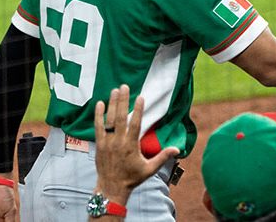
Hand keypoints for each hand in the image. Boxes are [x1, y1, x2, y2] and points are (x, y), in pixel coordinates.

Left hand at [94, 85, 179, 200]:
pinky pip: (98, 127)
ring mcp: (107, 143)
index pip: (135, 124)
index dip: (138, 110)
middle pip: (120, 118)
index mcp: (131, 146)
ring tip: (115, 90)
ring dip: (112, 104)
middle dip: (123, 101)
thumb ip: (163, 157)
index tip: (141, 97)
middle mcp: (118, 142)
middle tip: (124, 87)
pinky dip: (98, 115)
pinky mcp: (99, 145)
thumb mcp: (150, 169)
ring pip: (109, 120)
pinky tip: (100, 103)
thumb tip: (178, 149)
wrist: (111, 188)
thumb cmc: (132, 178)